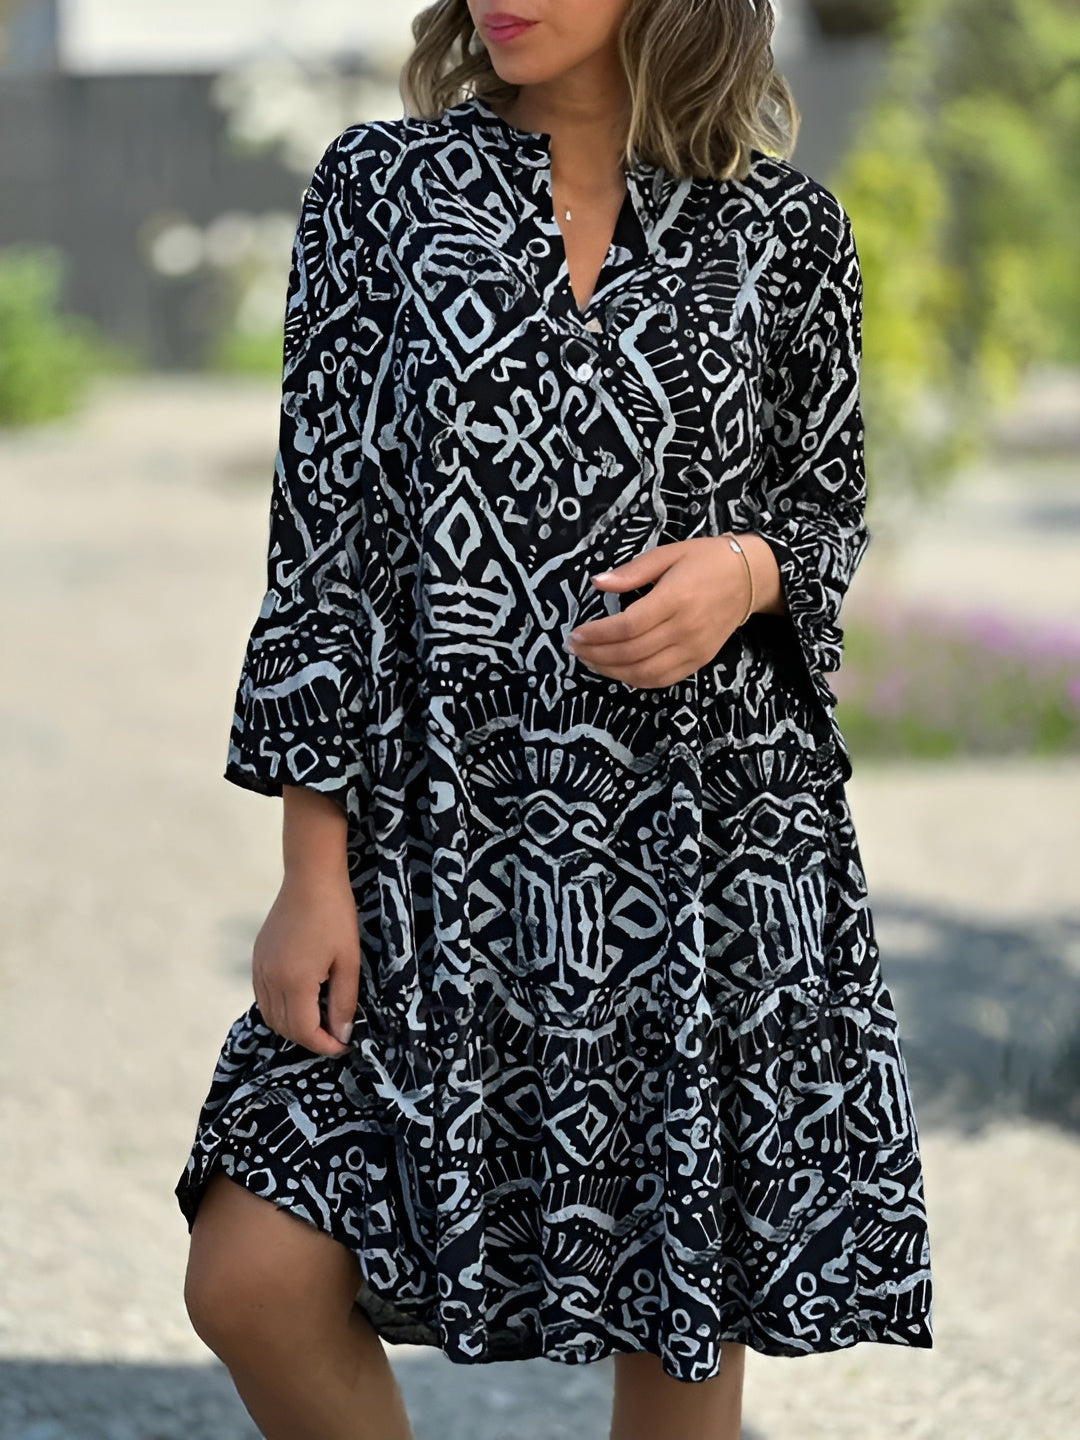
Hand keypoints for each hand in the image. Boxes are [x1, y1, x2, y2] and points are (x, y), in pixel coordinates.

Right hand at [251, 869, 360, 1056]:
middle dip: (309, 1039)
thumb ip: (343, 1002)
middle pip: (284, 1027)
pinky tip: (301, 1001)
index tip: (343, 1046)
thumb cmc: (335, 916)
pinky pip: (263, 997)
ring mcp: (259, 968)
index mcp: (294, 982)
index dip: (324, 1045)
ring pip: (270, 1015)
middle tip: (335, 1036)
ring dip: (293, 1026)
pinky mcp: (257, 958)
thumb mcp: (348, 962)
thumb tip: (342, 1035)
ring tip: (320, 1021)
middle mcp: (270, 979)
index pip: (303, 1031)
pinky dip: (280, 1009)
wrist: (310, 879)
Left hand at [564, 533, 782, 688]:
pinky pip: (662, 679)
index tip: (575, 634)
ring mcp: (693, 649)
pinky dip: (635, 680)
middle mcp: (684, 629)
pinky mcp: (699, 661)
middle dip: (597, 655)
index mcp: (674, 598)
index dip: (597, 635)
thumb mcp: (668, 553)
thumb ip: (631, 572)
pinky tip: (617, 670)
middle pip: (631, 653)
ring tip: (590, 661)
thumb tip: (597, 583)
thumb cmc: (706, 559)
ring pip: (644, 673)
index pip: (627, 627)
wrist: (750, 577)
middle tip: (575, 649)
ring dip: (611, 672)